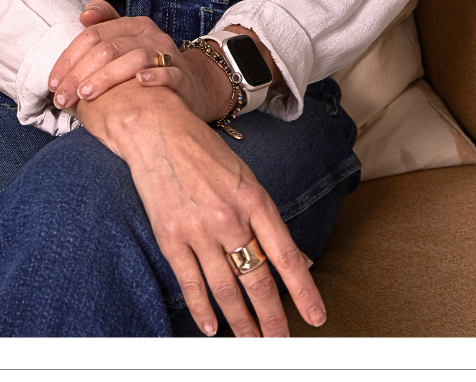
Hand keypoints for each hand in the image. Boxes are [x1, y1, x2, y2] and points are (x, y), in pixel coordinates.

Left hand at [48, 0, 230, 122]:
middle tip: (63, 98)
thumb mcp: (125, 44)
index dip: (70, 58)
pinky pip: (168, 73)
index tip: (54, 82)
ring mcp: (167, 54)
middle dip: (80, 73)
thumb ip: (104, 27)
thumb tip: (84, 14)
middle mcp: (150, 34)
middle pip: (109, 48)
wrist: (192, 86)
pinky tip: (139, 83)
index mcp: (132, 25)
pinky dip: (153, 76)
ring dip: (106, 77)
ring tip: (86, 95)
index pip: (94, 35)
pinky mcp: (182, 76)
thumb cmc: (148, 67)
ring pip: (133, 59)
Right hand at [76, 81, 326, 338]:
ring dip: (240, 323)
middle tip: (281, 343)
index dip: (303, 291)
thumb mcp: (247, 180)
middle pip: (257, 281)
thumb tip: (301, 259)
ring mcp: (199, 229)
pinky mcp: (171, 236)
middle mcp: (230, 218)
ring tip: (251, 344)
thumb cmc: (206, 154)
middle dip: (271, 319)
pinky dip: (202, 309)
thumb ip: (269, 223)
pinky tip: (210, 328)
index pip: (286, 256)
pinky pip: (190, 283)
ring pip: (226, 290)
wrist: (158, 131)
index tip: (316, 319)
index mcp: (255, 200)